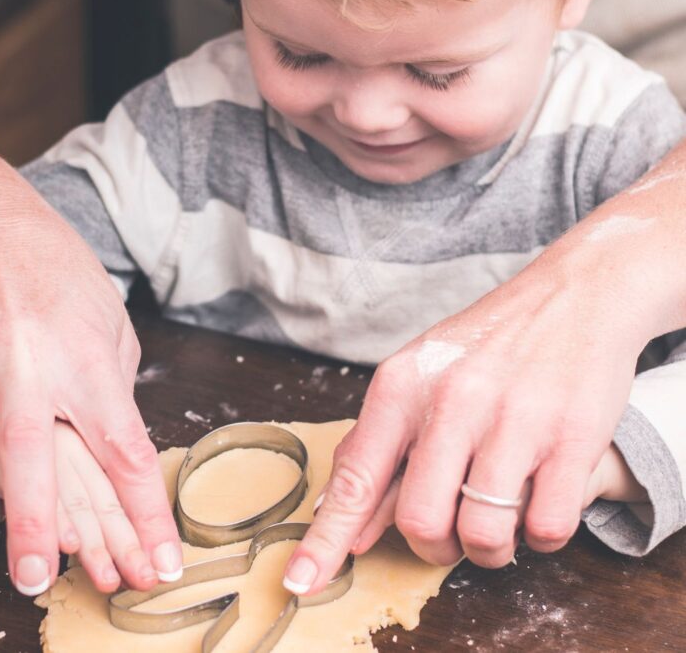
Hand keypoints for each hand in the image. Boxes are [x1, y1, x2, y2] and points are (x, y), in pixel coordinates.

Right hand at [0, 169, 181, 595]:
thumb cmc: (54, 277)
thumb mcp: (109, 324)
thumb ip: (112, 396)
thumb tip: (117, 472)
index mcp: (86, 354)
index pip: (125, 449)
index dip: (145, 516)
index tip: (159, 566)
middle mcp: (23, 357)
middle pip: (29, 464)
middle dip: (36, 533)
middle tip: (37, 581)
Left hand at [285, 242, 652, 595]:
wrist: (574, 296)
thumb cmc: (485, 348)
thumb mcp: (417, 381)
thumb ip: (381, 451)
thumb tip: (351, 526)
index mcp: (400, 389)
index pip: (355, 480)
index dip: (326, 539)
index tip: (302, 581)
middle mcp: (451, 402)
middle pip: (421, 521)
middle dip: (432, 547)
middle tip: (447, 535)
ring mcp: (514, 420)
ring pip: (483, 532)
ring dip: (487, 549)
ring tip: (496, 523)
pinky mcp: (573, 437)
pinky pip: (546, 526)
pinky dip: (539, 537)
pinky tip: (536, 505)